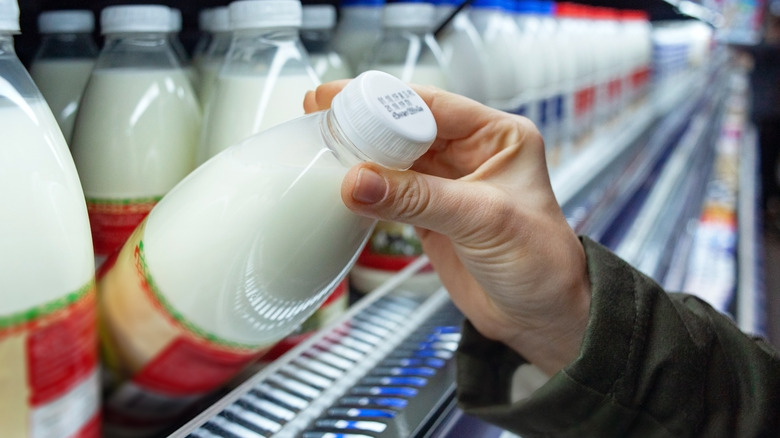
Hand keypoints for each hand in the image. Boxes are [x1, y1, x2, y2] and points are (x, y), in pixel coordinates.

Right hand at [304, 82, 590, 375]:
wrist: (540, 318)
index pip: (434, 106)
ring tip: (321, 145)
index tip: (341, 99)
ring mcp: (448, 184)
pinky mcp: (430, 213)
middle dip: (365, 122)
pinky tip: (341, 183)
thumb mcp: (483, 220)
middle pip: (408, 127)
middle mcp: (472, 153)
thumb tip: (358, 181)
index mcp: (498, 136)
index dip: (385, 100)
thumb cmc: (541, 264)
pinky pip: (390, 192)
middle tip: (320, 117)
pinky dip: (366, 189)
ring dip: (361, 155)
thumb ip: (419, 199)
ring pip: (395, 159)